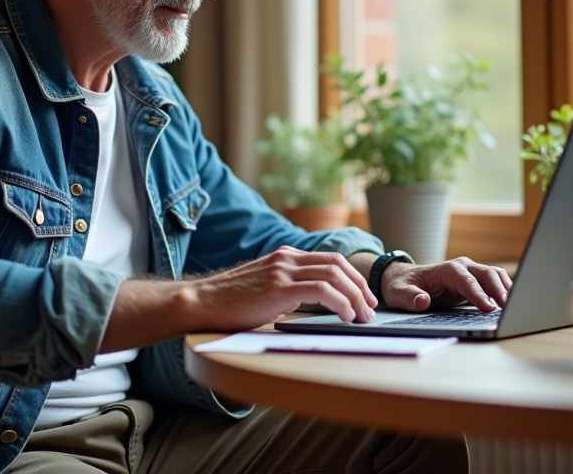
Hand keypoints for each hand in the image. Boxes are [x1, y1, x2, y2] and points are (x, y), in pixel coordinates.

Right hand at [188, 246, 378, 329]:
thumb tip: (314, 303)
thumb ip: (288, 288)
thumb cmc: (230, 303)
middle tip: (370, 308)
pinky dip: (340, 302)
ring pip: (334, 275)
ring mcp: (282, 270)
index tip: (363, 297)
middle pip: (337, 264)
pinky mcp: (279, 288)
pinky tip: (344, 316)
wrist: (202, 302)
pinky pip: (322, 290)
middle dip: (360, 286)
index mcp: (284, 256)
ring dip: (355, 297)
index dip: (353, 277)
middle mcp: (286, 258)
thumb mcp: (265, 288)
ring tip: (361, 316)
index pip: (330, 259)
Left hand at [381, 257, 512, 312]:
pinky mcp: (475, 283)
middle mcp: (462, 268)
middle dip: (500, 290)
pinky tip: (512, 306)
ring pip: (496, 276)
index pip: (466, 280)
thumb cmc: (401, 285)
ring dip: (508, 289)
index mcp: (446, 269)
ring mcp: (471, 274)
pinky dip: (506, 292)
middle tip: (511, 309)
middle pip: (487, 274)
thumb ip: (409, 297)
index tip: (488, 308)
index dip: (478, 293)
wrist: (403, 279)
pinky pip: (495, 284)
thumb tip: (422, 301)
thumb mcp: (397, 293)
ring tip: (518, 307)